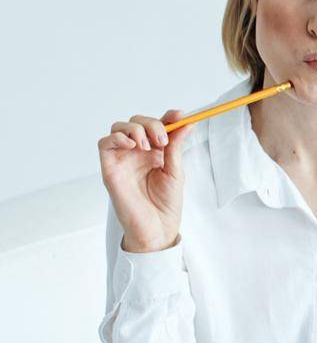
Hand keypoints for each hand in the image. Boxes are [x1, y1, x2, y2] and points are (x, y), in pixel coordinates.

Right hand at [98, 108, 191, 253]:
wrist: (156, 228)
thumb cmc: (166, 203)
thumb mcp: (175, 170)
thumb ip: (176, 146)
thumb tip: (187, 122)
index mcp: (155, 151)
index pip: (157, 125)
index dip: (167, 117)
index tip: (179, 115)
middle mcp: (137, 152)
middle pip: (137, 122)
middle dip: (151, 124)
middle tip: (162, 140)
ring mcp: (123, 158)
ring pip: (119, 128)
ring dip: (135, 129)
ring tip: (148, 145)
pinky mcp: (110, 168)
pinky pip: (104, 143)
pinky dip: (117, 138)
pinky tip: (132, 146)